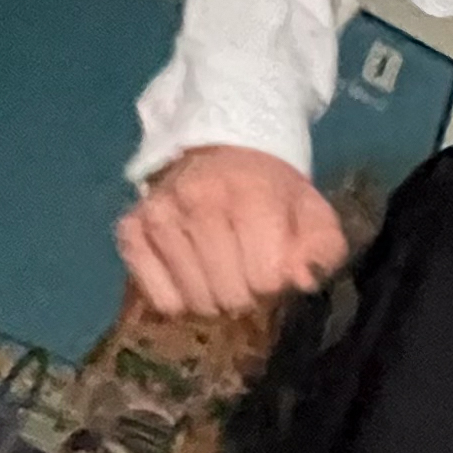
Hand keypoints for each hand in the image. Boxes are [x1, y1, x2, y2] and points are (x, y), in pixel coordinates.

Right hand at [115, 145, 347, 319]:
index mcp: (251, 194)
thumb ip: (322, 250)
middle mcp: (197, 200)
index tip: (273, 270)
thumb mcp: (314, 215)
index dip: (274, 285)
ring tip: (222, 273)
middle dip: (246, 296)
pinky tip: (192, 275)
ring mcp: (159, 215)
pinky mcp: (130, 230)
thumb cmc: (276, 194)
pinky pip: (159, 298)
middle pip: (229, 295)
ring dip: (214, 298)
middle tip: (247, 276)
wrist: (224, 151)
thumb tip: (302, 281)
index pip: (264, 278)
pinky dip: (178, 299)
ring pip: (195, 301)